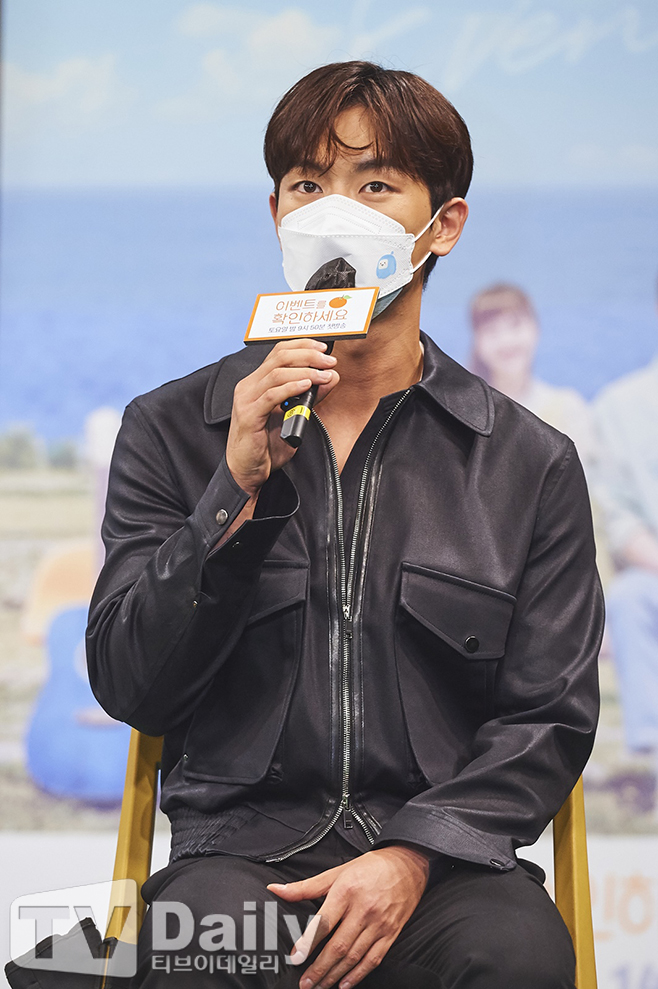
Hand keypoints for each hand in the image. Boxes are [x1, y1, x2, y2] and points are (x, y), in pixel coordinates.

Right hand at [226, 339, 338, 496]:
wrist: (247, 471)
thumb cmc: (265, 446)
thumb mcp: (293, 417)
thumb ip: (309, 397)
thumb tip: (330, 377)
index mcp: (257, 383)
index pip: (278, 352)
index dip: (302, 345)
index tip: (324, 348)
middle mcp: (249, 386)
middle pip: (279, 357)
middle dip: (308, 355)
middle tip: (329, 361)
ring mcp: (246, 399)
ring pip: (277, 373)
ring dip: (305, 371)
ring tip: (323, 375)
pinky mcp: (248, 414)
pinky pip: (272, 395)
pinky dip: (292, 387)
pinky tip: (307, 386)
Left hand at [267, 845, 429, 988]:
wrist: (408, 864)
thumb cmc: (369, 867)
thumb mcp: (337, 871)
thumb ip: (306, 886)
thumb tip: (275, 890)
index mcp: (346, 891)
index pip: (324, 922)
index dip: (308, 943)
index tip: (295, 958)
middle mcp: (363, 909)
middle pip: (338, 946)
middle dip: (319, 968)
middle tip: (304, 984)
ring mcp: (379, 923)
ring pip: (354, 956)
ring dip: (335, 975)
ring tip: (320, 987)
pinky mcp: (391, 933)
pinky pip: (373, 959)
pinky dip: (358, 975)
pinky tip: (345, 984)